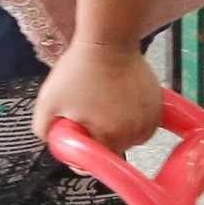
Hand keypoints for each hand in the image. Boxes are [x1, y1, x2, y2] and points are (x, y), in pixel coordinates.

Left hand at [35, 40, 162, 154]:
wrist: (107, 40)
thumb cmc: (79, 69)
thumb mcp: (47, 102)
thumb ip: (45, 131)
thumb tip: (57, 144)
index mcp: (110, 137)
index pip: (94, 164)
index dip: (80, 150)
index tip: (76, 130)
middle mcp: (135, 133)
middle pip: (112, 150)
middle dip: (98, 136)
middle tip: (87, 111)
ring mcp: (150, 119)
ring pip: (130, 138)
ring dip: (117, 128)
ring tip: (104, 103)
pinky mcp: (158, 105)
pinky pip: (144, 124)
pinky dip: (133, 118)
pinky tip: (120, 101)